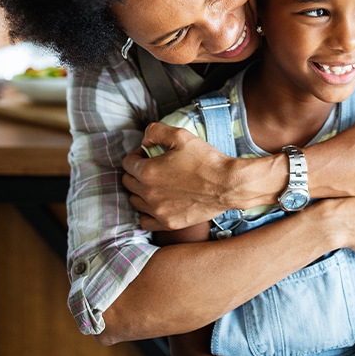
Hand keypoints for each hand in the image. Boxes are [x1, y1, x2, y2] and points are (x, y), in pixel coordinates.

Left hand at [121, 123, 240, 230]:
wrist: (227, 184)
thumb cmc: (206, 159)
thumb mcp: (181, 135)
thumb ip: (155, 132)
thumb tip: (144, 141)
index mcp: (148, 172)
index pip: (127, 163)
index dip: (137, 155)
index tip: (149, 154)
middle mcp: (148, 194)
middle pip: (128, 182)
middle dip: (136, 172)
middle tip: (153, 167)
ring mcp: (158, 211)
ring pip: (134, 201)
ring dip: (140, 191)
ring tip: (156, 184)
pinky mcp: (168, 223)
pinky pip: (144, 221)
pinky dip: (146, 211)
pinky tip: (157, 203)